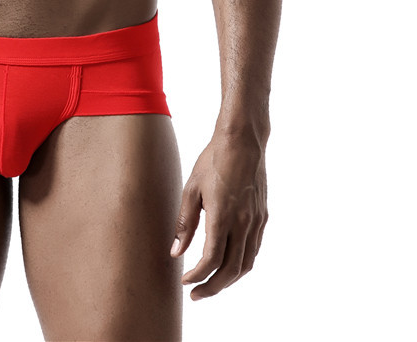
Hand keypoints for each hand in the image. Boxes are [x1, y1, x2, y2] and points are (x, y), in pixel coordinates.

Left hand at [170, 133, 267, 299]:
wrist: (242, 142)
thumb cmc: (212, 161)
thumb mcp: (191, 189)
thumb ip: (185, 223)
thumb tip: (175, 251)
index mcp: (222, 215)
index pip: (211, 259)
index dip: (197, 276)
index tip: (184, 281)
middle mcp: (243, 222)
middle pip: (231, 269)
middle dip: (212, 287)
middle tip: (195, 294)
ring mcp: (256, 221)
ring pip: (246, 264)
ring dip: (228, 280)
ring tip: (210, 284)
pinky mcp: (262, 217)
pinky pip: (254, 250)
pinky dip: (241, 264)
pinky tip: (228, 264)